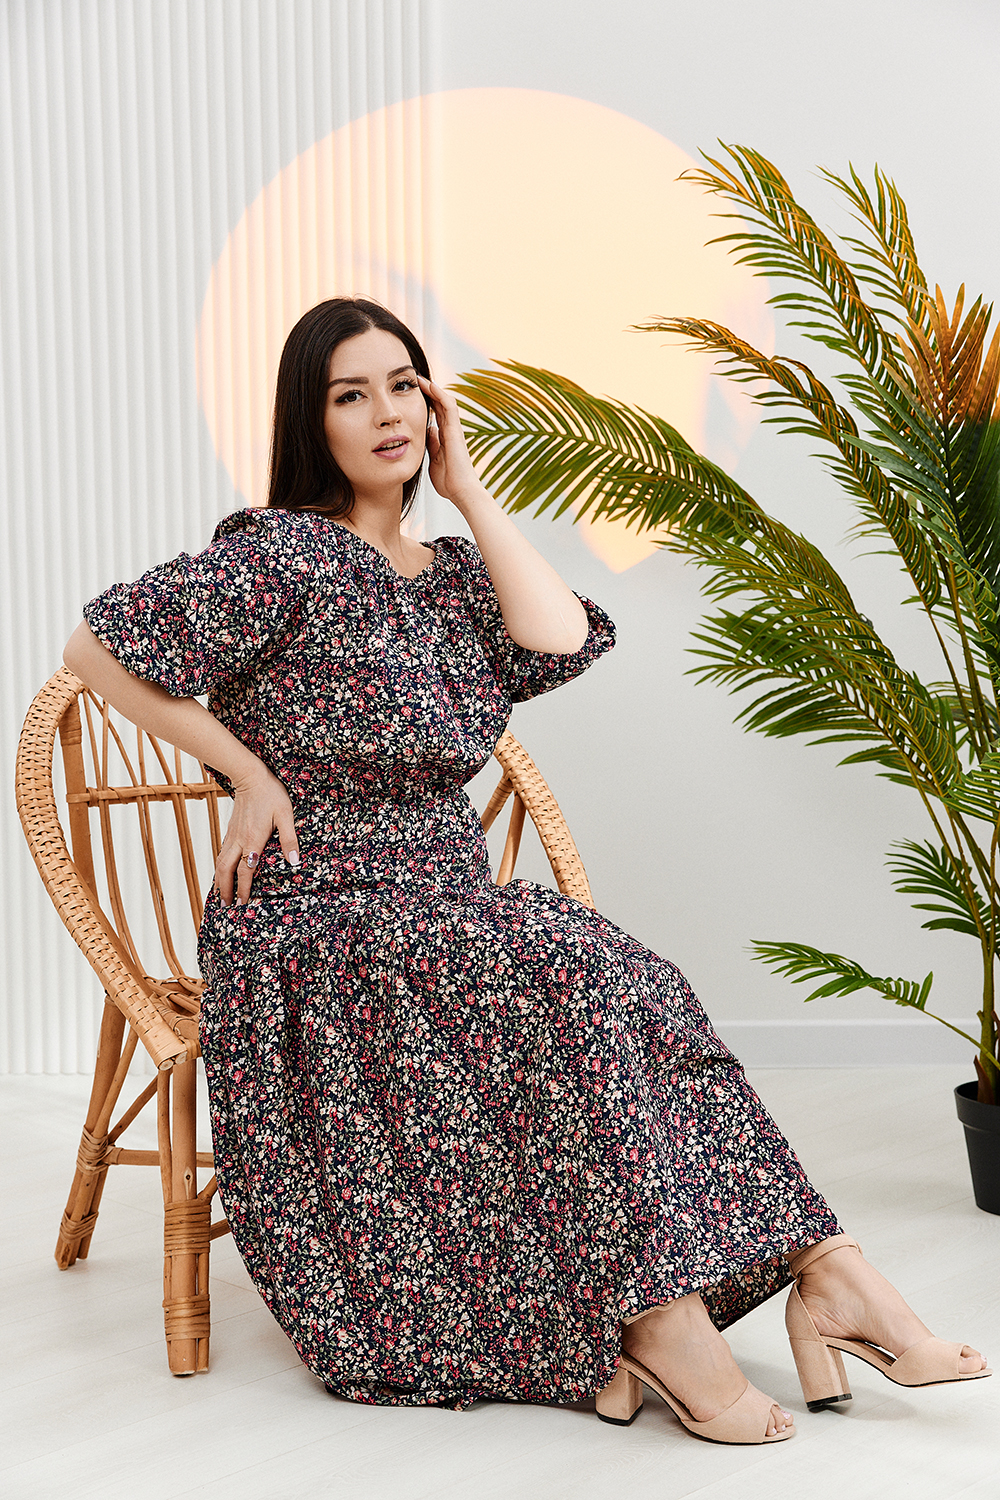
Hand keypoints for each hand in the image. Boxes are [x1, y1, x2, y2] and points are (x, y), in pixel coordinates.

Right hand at [214, 761, 299, 906]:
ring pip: (220, 862)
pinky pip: (221, 853)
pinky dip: (219, 867)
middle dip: (225, 889)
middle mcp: (239, 840)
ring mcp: (232, 835)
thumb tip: (295, 862)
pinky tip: (222, 872)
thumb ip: (289, 839)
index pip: (245, 870)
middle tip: (226, 906)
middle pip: (226, 870)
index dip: (244, 888)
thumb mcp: (286, 815)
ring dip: (219, 880)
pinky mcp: (230, 830)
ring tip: (220, 895)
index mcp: (253, 840)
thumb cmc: (271, 794)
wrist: (251, 776)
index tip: (243, 902)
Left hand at [418, 375, 482, 507]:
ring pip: (445, 401)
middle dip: (428, 392)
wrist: (460, 490)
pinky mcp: (456, 429)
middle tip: (414, 381)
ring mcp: (454, 429)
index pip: (435, 415)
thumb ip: (431, 445)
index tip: (412, 396)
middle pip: (439, 405)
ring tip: (420, 379)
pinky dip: (440, 394)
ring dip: (433, 389)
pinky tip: (431, 385)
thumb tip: (427, 432)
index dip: (425, 404)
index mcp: (444, 438)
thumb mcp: (433, 460)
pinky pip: (449, 406)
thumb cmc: (448, 481)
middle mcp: (450, 431)